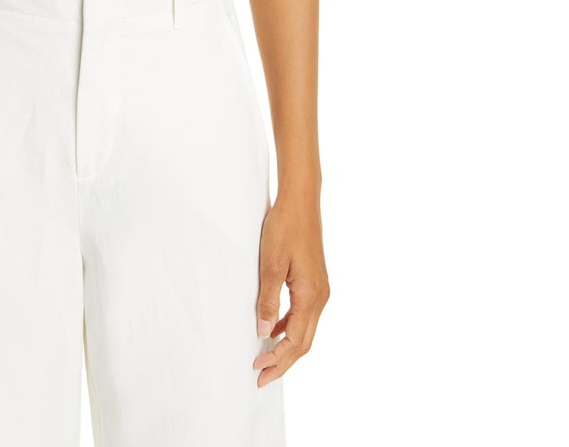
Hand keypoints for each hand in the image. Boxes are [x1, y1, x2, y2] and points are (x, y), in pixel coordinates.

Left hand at [252, 193, 329, 386]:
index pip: (296, 341)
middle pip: (304, 342)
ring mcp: (320, 290)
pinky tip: (274, 329)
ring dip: (286, 347)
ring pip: (305, 330)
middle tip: (261, 377)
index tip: (258, 370)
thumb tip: (264, 333)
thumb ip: (268, 300)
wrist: (300, 202)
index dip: (278, 359)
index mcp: (311, 296)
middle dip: (283, 362)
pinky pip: (304, 314)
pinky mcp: (315, 282)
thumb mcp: (271, 264)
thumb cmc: (285, 228)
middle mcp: (321, 297)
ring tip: (266, 358)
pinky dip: (290, 328)